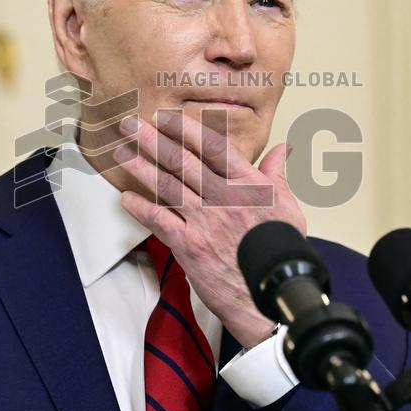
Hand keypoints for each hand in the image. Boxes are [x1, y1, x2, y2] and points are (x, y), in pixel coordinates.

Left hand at [113, 110, 306, 347]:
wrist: (274, 293)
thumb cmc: (282, 254)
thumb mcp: (288, 207)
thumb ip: (278, 175)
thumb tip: (282, 149)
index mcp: (249, 185)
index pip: (214, 147)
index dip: (187, 129)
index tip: (168, 117)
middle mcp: (224, 198)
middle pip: (183, 161)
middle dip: (153, 139)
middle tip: (131, 124)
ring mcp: (205, 221)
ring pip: (167, 185)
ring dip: (142, 167)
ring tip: (122, 152)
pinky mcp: (190, 245)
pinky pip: (160, 221)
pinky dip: (141, 208)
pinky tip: (126, 198)